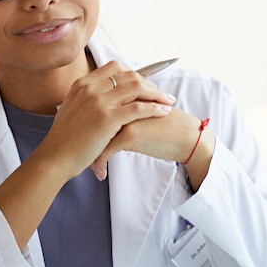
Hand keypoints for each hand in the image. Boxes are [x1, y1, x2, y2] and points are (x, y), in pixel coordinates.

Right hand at [31, 61, 175, 180]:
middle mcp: (91, 88)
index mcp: (82, 84)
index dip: (134, 73)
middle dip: (150, 84)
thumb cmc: (64, 139)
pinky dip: (154, 108)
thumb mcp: (71, 109)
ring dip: (157, 94)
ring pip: (137, 88)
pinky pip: (138, 108)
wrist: (55, 157)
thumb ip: (86, 98)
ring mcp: (99, 102)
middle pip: (130, 76)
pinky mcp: (107, 119)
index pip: (114, 67)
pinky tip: (163, 112)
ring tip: (168, 102)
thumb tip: (101, 96)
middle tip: (162, 95)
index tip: (146, 84)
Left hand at [90, 108, 215, 188]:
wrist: (187, 137)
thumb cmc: (165, 127)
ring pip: (94, 135)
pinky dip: (99, 164)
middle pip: (90, 119)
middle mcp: (121, 101)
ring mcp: (124, 116)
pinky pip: (105, 151)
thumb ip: (123, 110)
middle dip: (82, 140)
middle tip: (79, 154)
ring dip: (88, 153)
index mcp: (123, 93)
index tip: (80, 139)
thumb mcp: (141, 112)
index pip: (93, 106)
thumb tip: (103, 122)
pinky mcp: (130, 134)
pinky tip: (100, 173)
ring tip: (87, 166)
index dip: (84, 124)